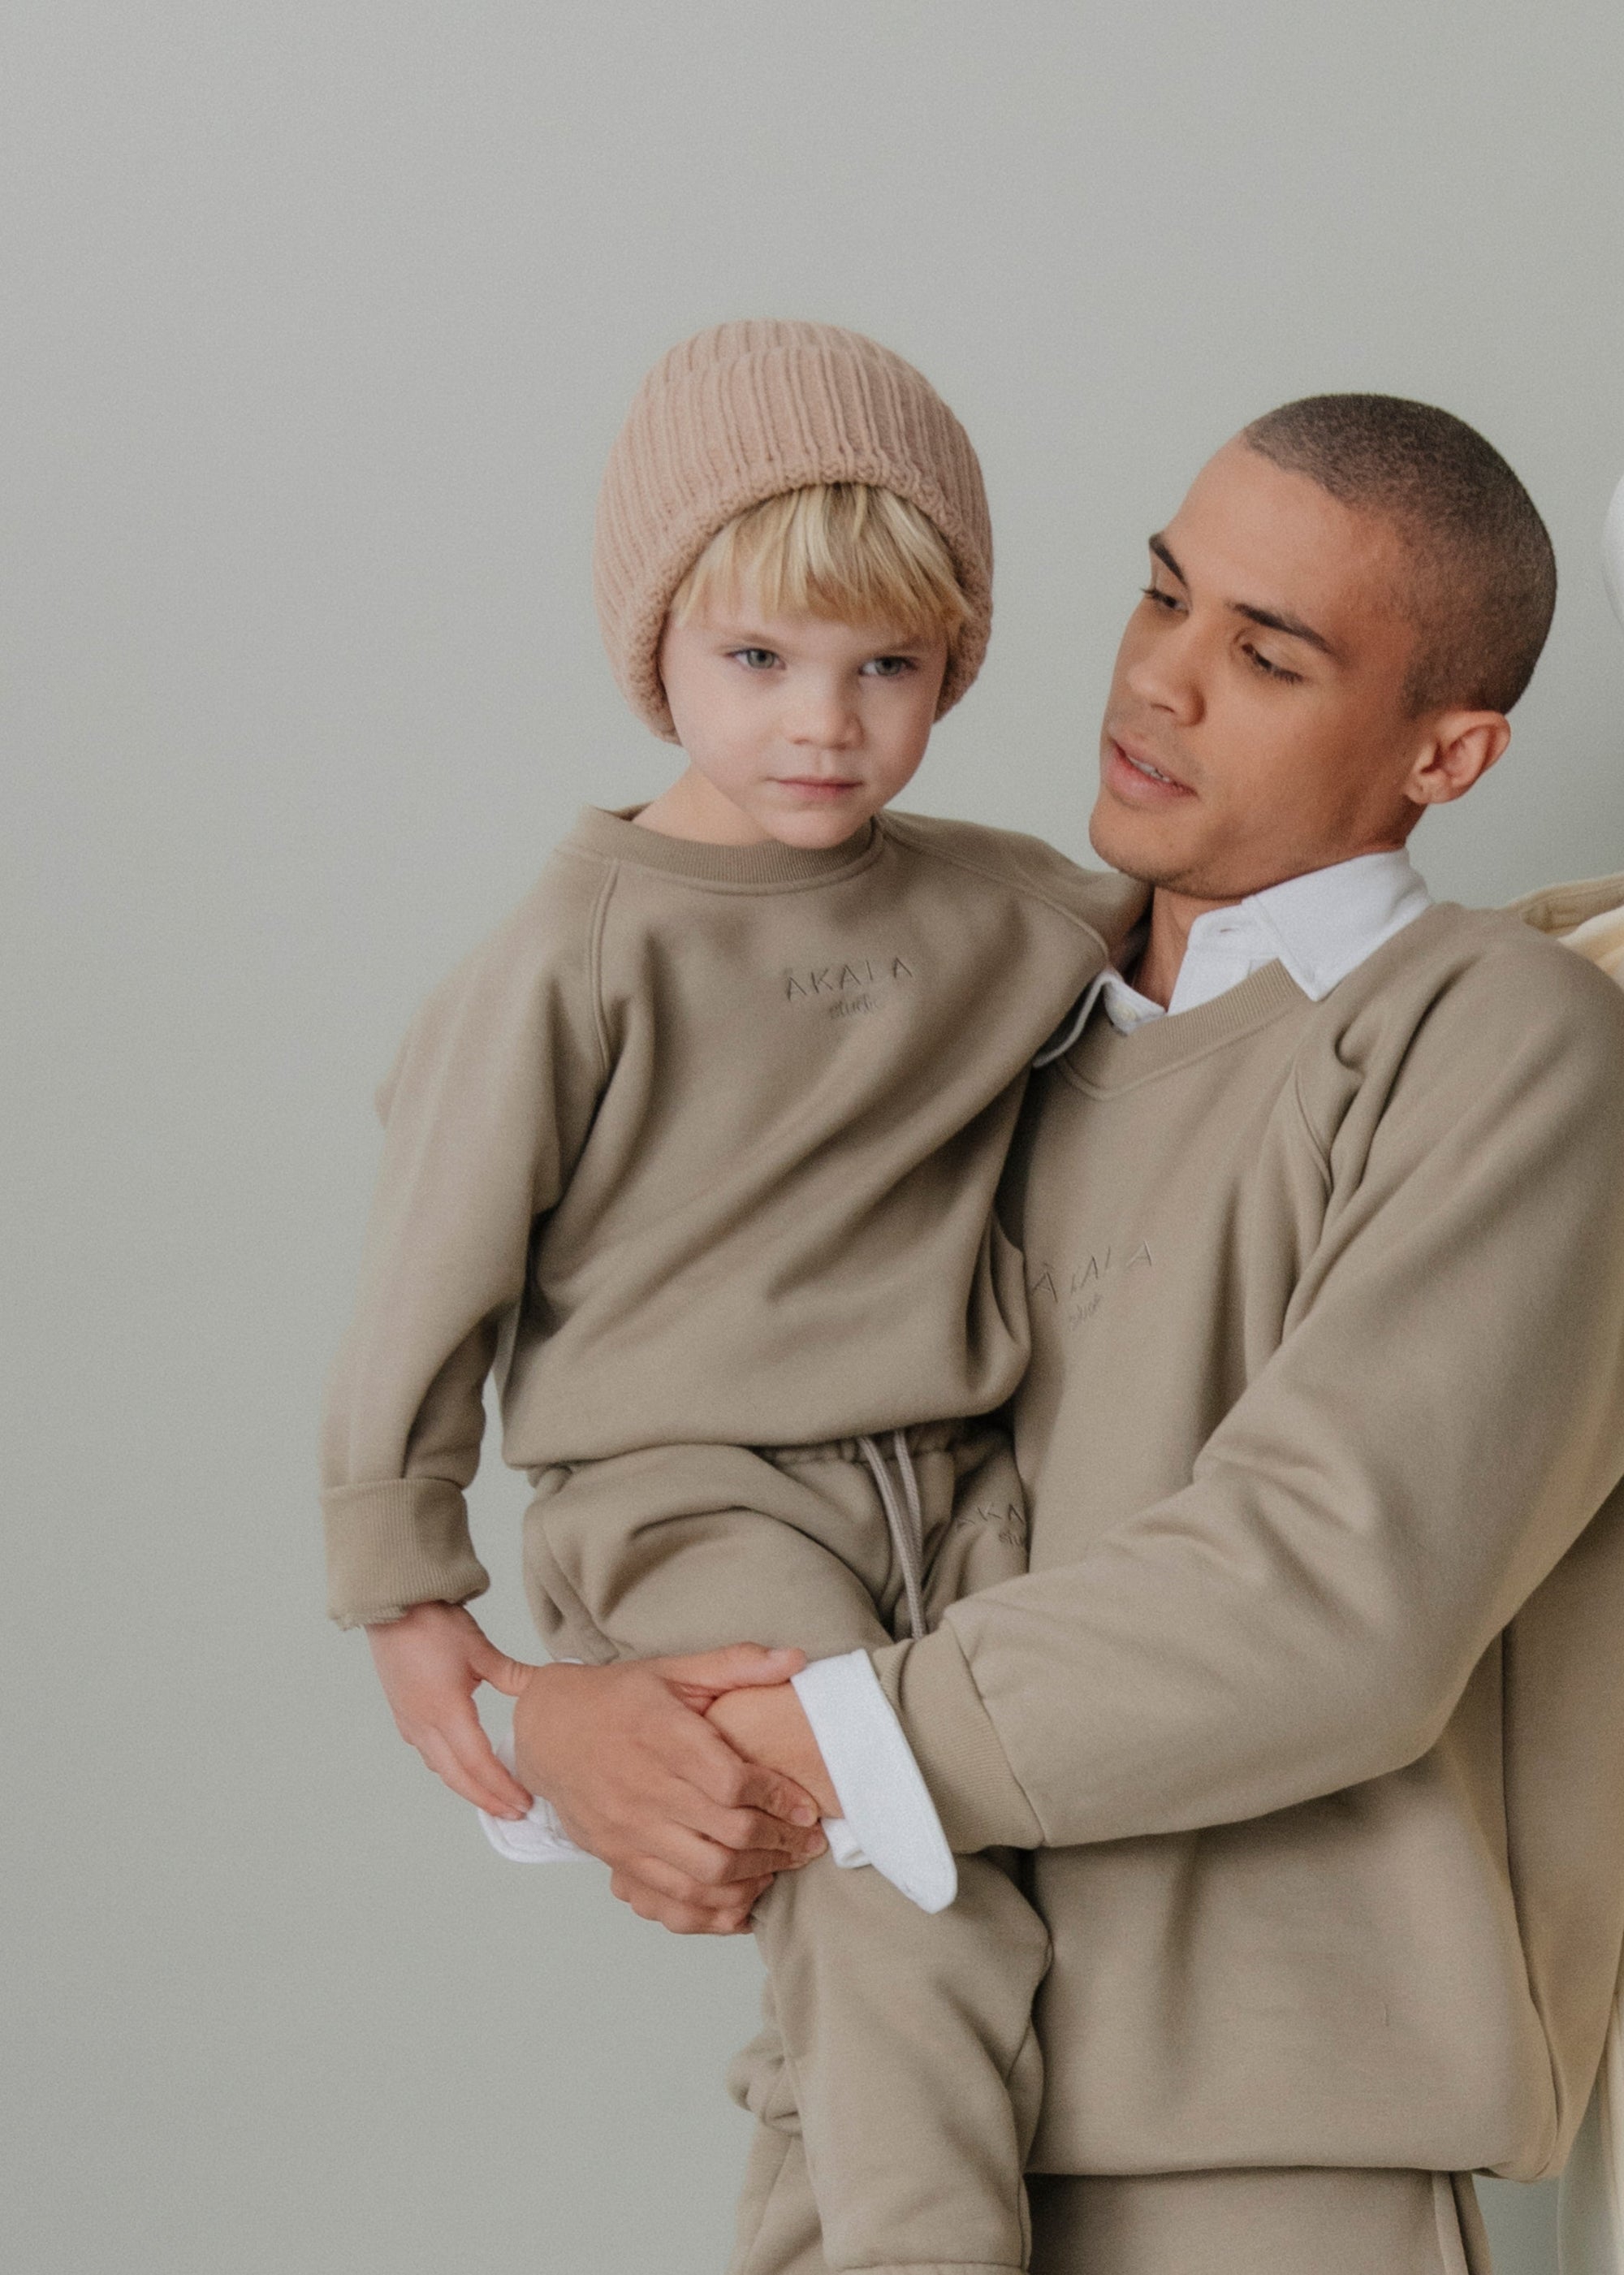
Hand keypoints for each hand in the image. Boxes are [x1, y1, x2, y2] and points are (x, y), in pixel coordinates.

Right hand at [366, 1600, 535, 1817]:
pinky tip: (464, 1767)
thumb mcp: (478, 1649)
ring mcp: (410, 1722)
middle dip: (487, 1799)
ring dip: (468, 1787)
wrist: (392, 1607)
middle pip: (458, 1777)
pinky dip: (450, 1768)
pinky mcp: (403, 1715)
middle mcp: (424, 1725)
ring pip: (441, 1769)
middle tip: (514, 1812)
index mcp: (446, 1712)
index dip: (502, 1788)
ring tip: (494, 1796)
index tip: (524, 1802)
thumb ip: (510, 1676)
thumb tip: (540, 1688)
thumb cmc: (432, 1624)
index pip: (478, 1764)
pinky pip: (428, 1754)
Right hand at [510, 1646, 827, 1934]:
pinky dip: (716, 1906)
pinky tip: (744, 1892)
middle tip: (809, 1841)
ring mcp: (628, 1829)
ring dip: (756, 1876)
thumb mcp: (673, 1671)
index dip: (780, 1798)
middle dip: (781, 1842)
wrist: (548, 1729)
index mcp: (662, 1736)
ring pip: (706, 1874)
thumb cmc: (617, 1698)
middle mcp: (644, 1787)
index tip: (807, 1806)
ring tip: (783, 1864)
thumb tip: (796, 1659)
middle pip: (728, 1833)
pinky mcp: (617, 1857)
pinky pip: (674, 1899)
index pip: (733, 1782)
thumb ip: (736, 1665)